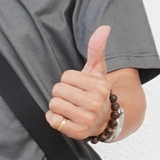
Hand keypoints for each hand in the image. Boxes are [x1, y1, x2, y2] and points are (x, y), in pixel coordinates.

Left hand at [47, 24, 111, 140]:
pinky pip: (53, 121)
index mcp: (99, 87)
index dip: (69, 80)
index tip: (78, 86)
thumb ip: (96, 49)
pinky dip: (55, 119)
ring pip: (54, 105)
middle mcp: (95, 104)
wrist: (105, 120)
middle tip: (73, 98)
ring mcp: (87, 119)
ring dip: (58, 106)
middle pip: (58, 90)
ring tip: (70, 108)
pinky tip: (66, 118)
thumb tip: (104, 28)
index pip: (65, 76)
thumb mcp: (97, 70)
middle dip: (62, 93)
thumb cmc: (96, 92)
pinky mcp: (77, 132)